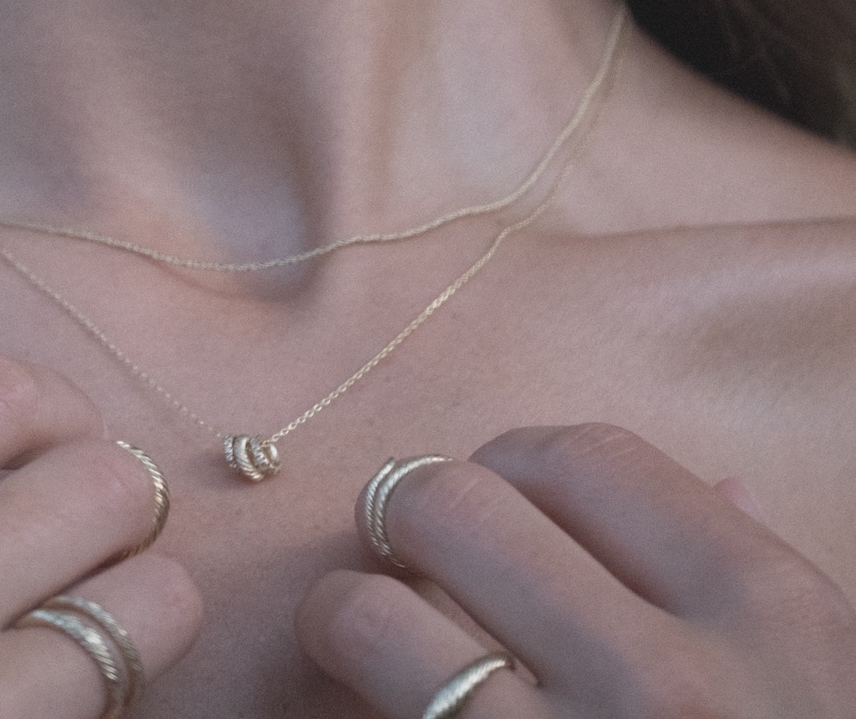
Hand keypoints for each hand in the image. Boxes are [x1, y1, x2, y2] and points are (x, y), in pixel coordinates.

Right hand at [0, 351, 200, 718]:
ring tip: (97, 629)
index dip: (58, 411)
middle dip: (121, 504)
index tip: (56, 452)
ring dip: (145, 610)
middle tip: (93, 545)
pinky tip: (70, 706)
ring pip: (154, 595)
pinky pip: (125, 699)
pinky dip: (124, 694)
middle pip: (99, 477)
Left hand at [296, 424, 855, 716]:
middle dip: (410, 517)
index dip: (511, 462)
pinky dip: (346, 712)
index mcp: (768, 617)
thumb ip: (759, 598)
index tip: (493, 496)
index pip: (581, 457)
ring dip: (344, 613)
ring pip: (371, 613)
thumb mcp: (825, 699)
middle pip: (454, 504)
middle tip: (408, 554)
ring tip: (360, 635)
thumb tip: (722, 488)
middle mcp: (673, 684)